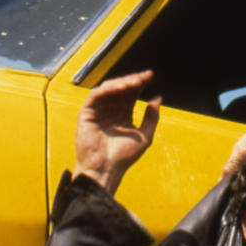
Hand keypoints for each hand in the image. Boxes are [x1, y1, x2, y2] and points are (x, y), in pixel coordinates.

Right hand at [73, 70, 160, 193]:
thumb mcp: (145, 136)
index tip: (150, 75)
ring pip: (108, 88)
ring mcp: (98, 110)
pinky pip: (96, 95)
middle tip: (143, 77)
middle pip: (120, 88)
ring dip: (121, 82)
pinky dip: (108, 89)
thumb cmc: (123, 157)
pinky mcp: (87, 113)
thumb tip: (158, 98)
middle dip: (132, 80)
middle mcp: (110, 109)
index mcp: (123, 113)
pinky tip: (120, 88)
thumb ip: (152, 117)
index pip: (131, 93)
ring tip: (134, 82)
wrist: (106, 169)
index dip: (139, 82)